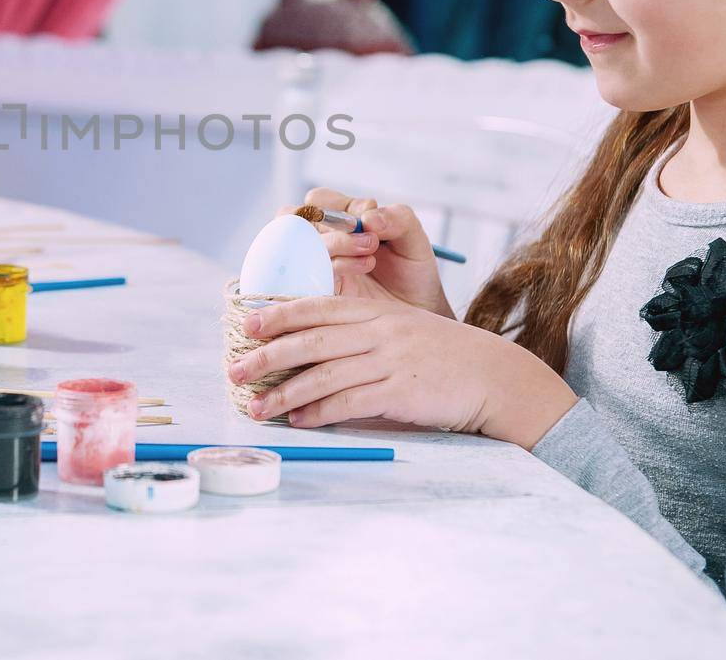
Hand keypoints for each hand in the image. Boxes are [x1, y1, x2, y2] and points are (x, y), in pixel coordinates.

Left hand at [227, 293, 576, 448]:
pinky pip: (350, 401)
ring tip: (256, 407)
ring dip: (284, 394)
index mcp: (375, 311)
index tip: (246, 323)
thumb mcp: (400, 327)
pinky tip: (299, 420)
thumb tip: (312, 345)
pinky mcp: (400, 392)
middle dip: (266, 356)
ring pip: (323, 374)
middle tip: (234, 370)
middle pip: (310, 340)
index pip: (317, 306)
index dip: (278, 313)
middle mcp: (378, 331)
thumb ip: (361, 330)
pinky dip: (319, 412)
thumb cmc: (440, 355)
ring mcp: (389, 360)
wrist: (491, 375)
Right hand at [286, 188, 452, 318]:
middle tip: (369, 239)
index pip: (318, 201)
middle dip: (333, 227)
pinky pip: (303, 278)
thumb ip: (397, 218)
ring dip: (334, 246)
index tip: (369, 218)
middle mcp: (320, 242)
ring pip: (299, 247)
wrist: (416, 312)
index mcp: (338, 222)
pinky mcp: (315, 294)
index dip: (339, 205)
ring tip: (369, 257)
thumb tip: (368, 217)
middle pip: (294, 221)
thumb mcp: (414, 239)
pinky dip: (329, 269)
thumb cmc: (411, 273)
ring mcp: (313, 268)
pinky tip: (358, 272)